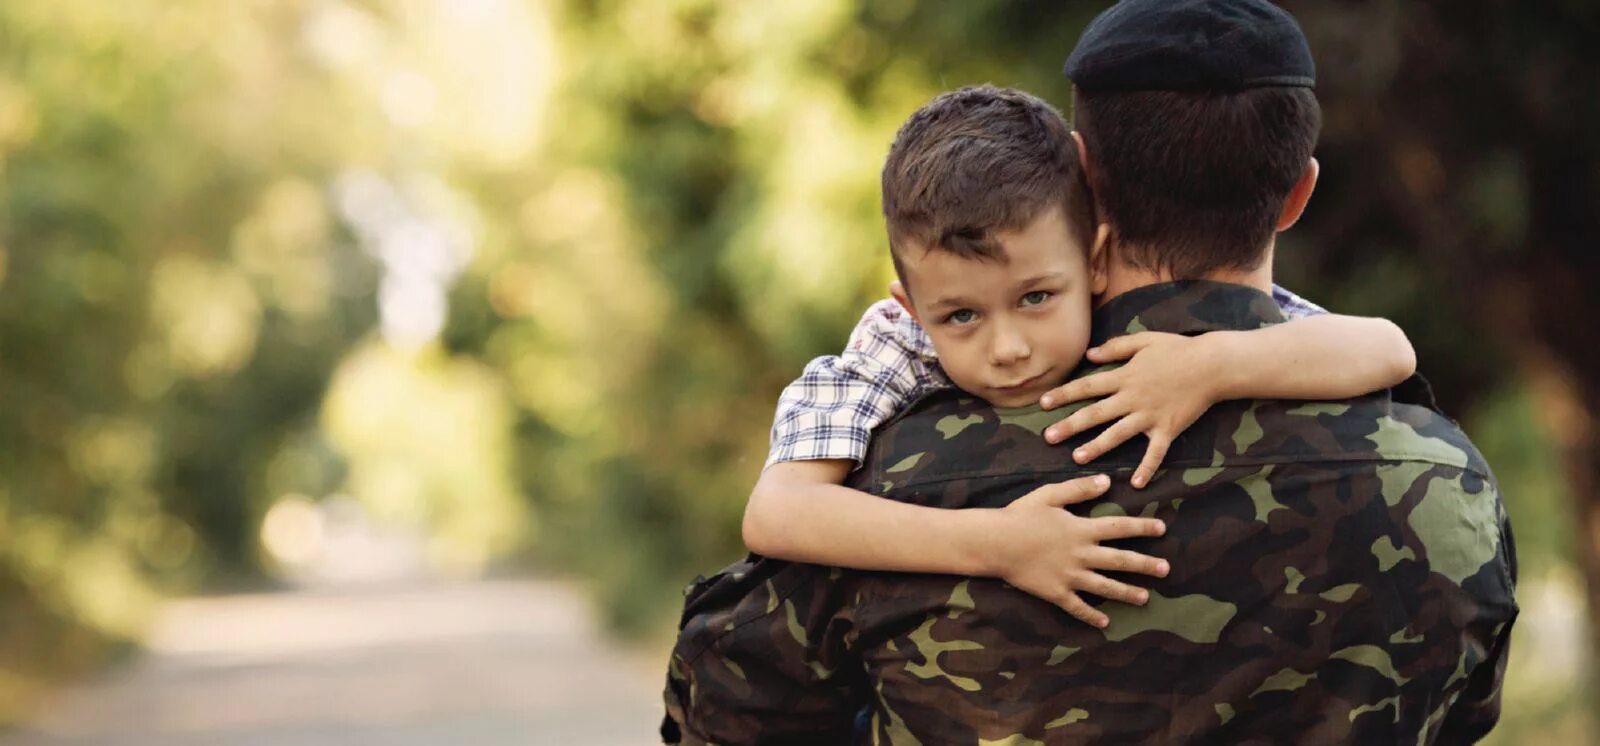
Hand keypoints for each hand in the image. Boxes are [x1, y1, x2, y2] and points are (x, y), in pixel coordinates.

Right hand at [989, 475, 1168, 628]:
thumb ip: (1079, 489)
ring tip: (1145, 599)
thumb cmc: (1020, 516)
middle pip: (1120, 560)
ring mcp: (1070, 576)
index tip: (1162, 529)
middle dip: (1145, 565)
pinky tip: (1105, 623)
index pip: (1120, 528)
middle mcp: (1081, 554)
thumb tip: (1107, 481)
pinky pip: (1078, 607)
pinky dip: (1092, 615)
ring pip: (1105, 587)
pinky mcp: (1056, 593)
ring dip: (1127, 592)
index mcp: (1081, 529)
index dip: (1142, 528)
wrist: (995, 543)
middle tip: (1166, 570)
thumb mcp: (1049, 495)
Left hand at [1038, 332, 1222, 488]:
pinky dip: (1146, 468)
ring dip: (1097, 447)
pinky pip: (1155, 452)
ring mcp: (1150, 415)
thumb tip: (1089, 356)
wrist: (1212, 364)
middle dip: (1070, 426)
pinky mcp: (1168, 428)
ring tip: (1077, 459)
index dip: (1063, 394)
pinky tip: (1135, 484)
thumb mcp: (1143, 341)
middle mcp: (1132, 398)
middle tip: (1048, 438)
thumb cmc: (1178, 349)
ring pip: (1118, 434)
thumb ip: (1115, 348)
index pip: (1087, 386)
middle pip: (1095, 413)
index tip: (1042, 403)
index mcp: (1124, 376)